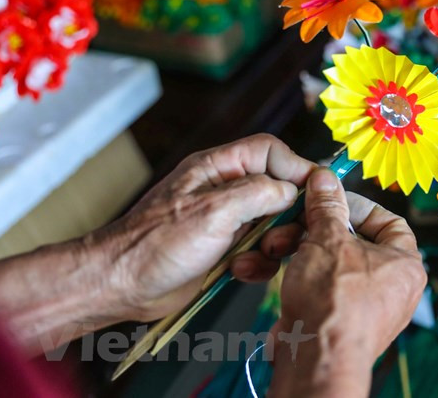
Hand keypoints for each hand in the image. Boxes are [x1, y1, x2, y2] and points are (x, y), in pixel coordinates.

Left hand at [97, 134, 315, 321]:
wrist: (121, 286)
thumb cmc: (154, 244)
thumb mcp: (214, 210)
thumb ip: (260, 192)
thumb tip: (293, 189)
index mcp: (218, 168)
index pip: (271, 151)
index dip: (296, 168)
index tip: (316, 192)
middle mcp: (226, 190)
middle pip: (280, 189)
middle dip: (289, 215)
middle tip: (287, 236)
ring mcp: (227, 220)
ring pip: (275, 224)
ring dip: (275, 244)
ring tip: (260, 256)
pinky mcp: (226, 249)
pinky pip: (261, 251)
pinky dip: (259, 263)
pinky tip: (239, 271)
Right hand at [268, 168, 426, 397]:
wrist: (316, 360)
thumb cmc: (335, 306)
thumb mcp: (327, 239)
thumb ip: (327, 206)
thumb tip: (325, 182)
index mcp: (406, 263)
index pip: (389, 221)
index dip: (357, 205)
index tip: (331, 199)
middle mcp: (394, 288)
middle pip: (355, 242)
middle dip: (318, 230)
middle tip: (297, 222)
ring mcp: (369, 308)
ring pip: (333, 265)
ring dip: (301, 251)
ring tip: (279, 248)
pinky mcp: (342, 322)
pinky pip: (322, 289)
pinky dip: (301, 276)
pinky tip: (280, 271)